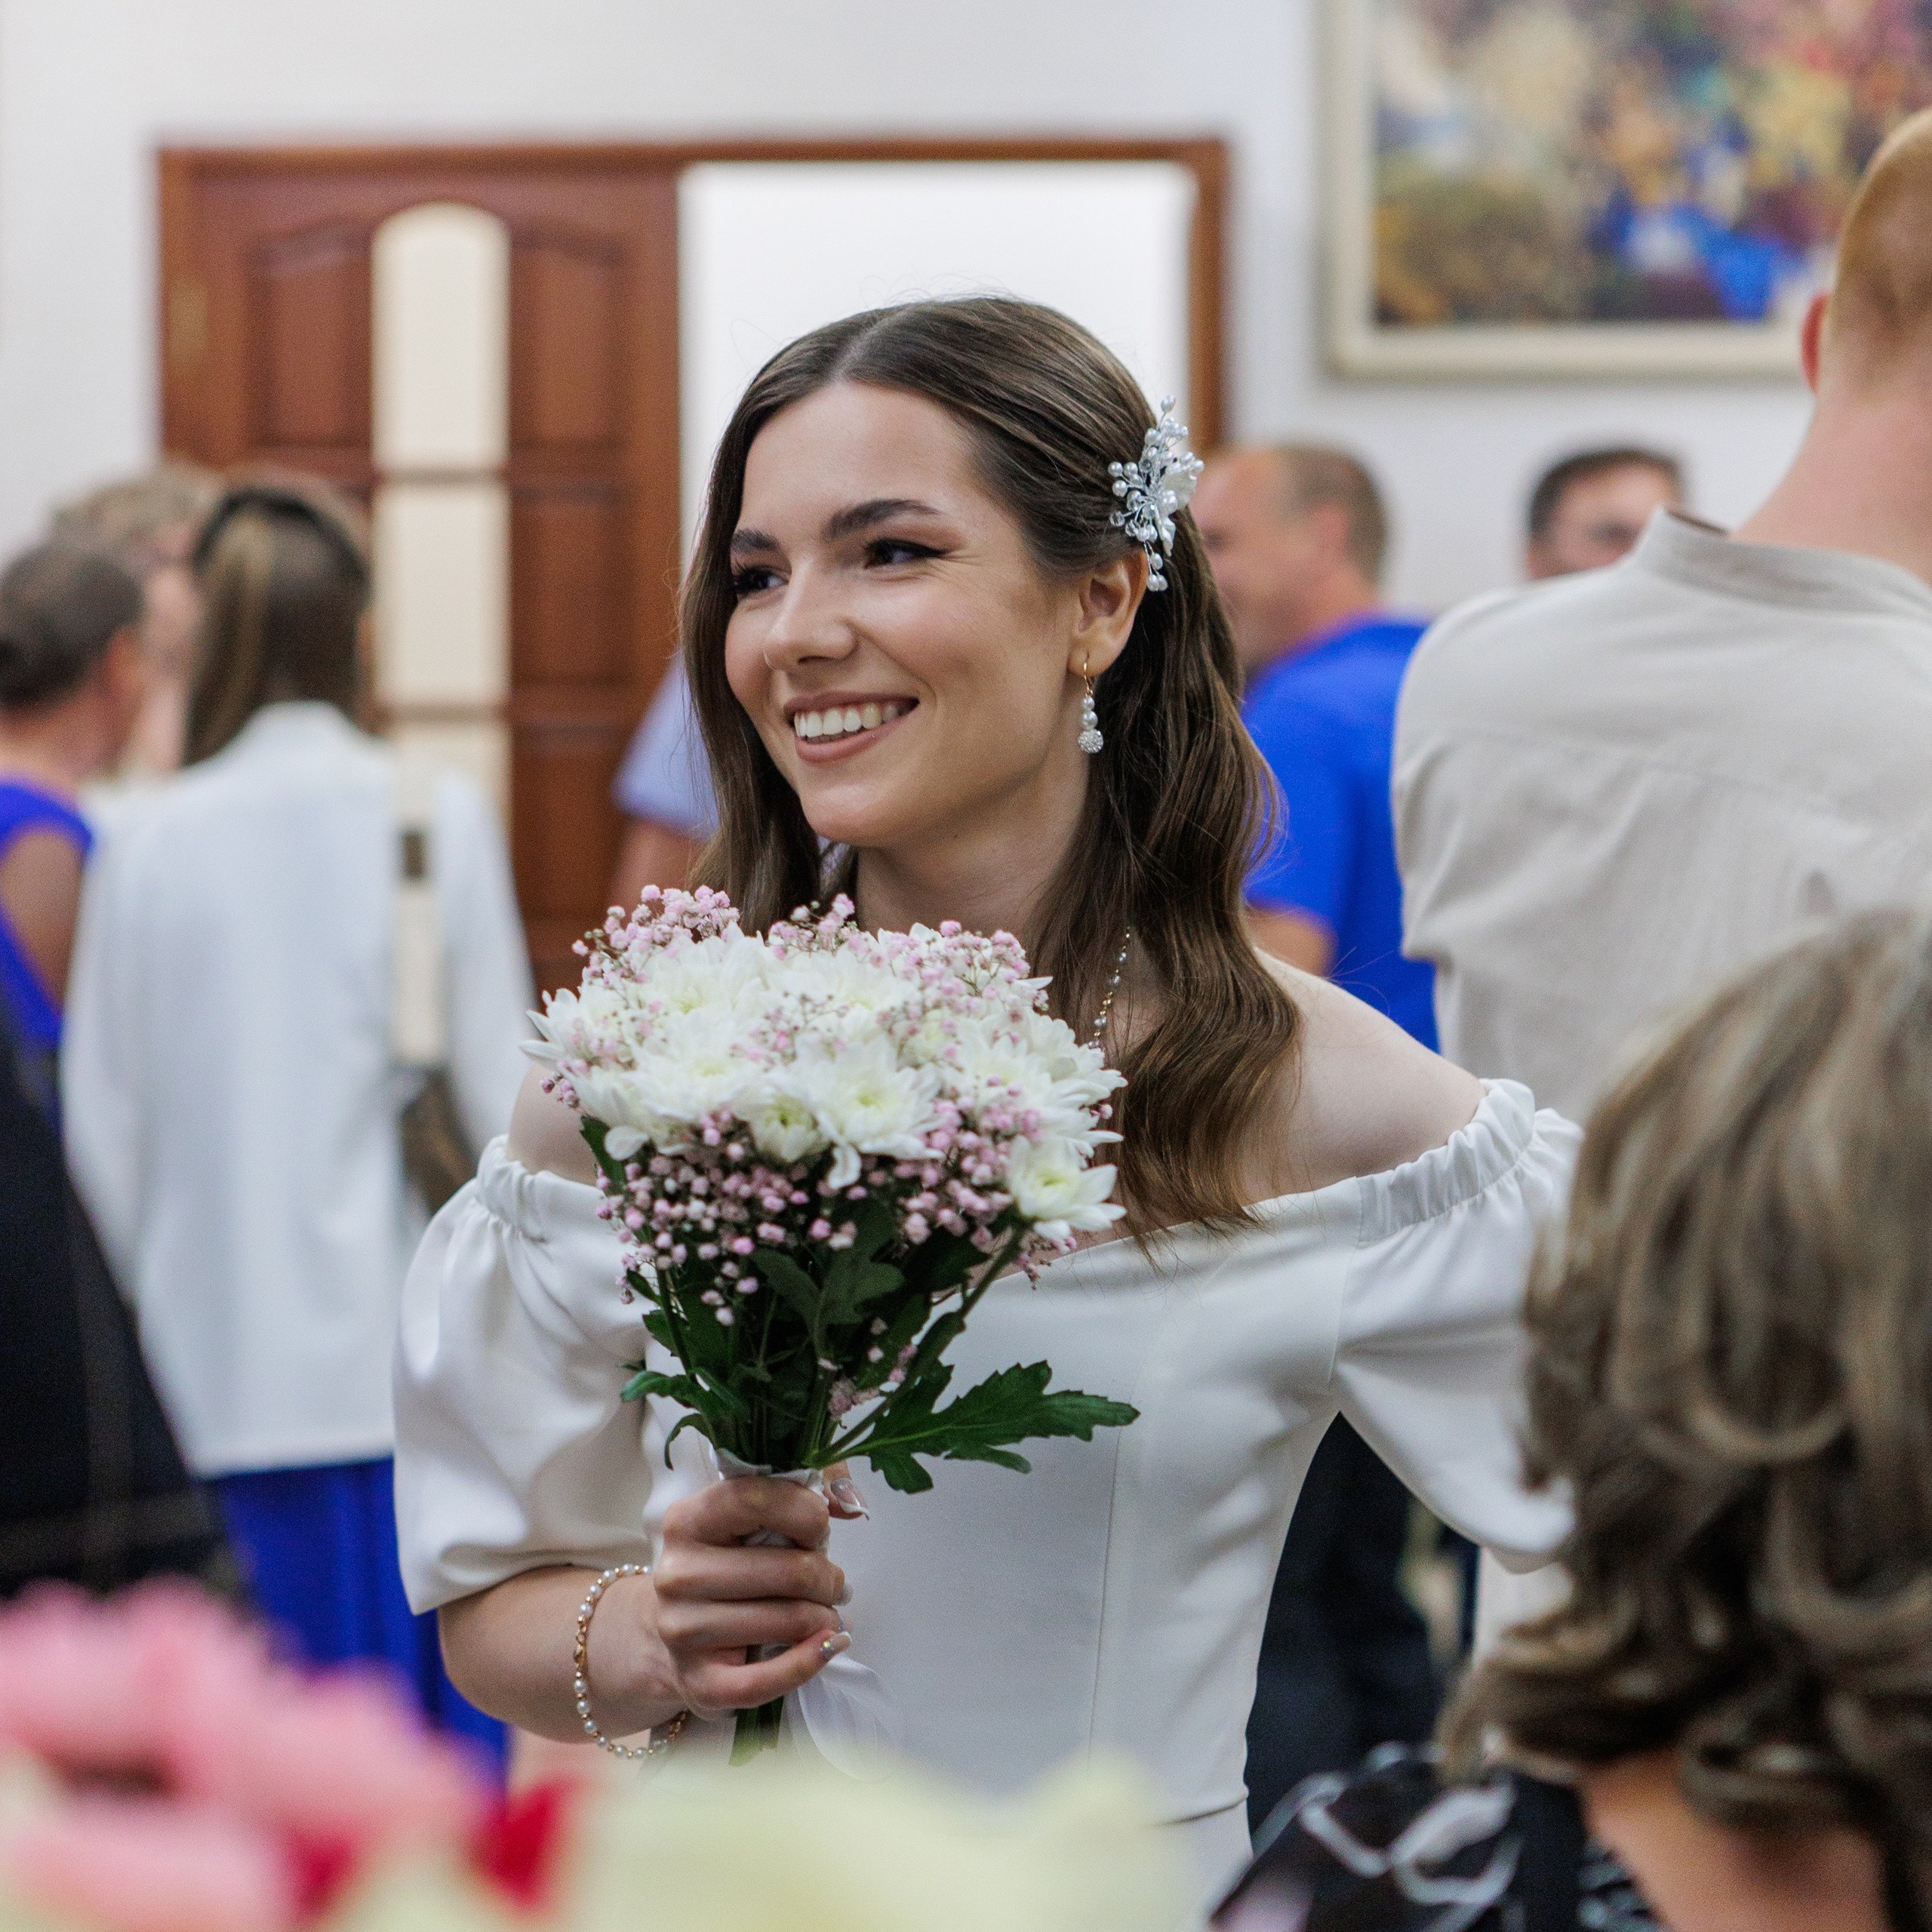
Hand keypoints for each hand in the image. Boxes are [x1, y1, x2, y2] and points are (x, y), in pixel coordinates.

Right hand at [652, 1474, 854, 1716]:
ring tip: (826, 1612)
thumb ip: (809, 1487)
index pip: (755, 1500)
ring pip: (788, 1621)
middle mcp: (677, 1574)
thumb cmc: (729, 1563)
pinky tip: (829, 1645)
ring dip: (825, 1617)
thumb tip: (850, 1502)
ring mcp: (682, 1630)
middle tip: (833, 1583)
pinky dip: (810, 1662)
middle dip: (827, 1577)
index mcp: (687, 1521)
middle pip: (787, 1570)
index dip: (806, 1513)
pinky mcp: (698, 1682)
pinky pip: (766, 1680)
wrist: (679, 1627)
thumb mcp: (753, 1515)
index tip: (819, 1529)